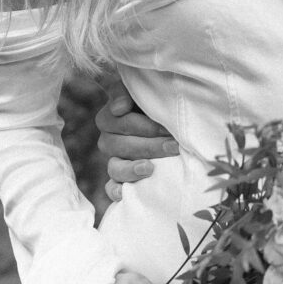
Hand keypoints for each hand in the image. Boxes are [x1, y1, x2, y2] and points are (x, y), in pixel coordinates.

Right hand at [96, 79, 178, 200]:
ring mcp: (114, 159)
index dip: (143, 126)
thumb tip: (120, 108)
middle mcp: (108, 140)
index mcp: (109, 117)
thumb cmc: (152, 100)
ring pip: (114, 167)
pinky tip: (125, 193)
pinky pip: (110, 187)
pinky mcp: (119, 177)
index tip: (165, 127)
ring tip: (150, 169)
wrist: (164, 115)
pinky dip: (116, 191)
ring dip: (132, 169)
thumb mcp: (140, 90)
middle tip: (173, 145)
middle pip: (121, 146)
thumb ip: (125, 91)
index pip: (121, 123)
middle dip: (149, 146)